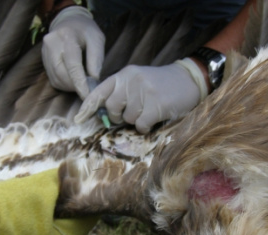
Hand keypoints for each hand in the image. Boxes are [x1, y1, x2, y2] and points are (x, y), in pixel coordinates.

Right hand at [42, 6, 104, 97]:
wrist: (68, 21)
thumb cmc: (86, 31)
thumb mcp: (97, 39)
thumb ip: (96, 58)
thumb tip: (93, 80)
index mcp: (67, 36)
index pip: (72, 64)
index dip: (80, 82)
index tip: (87, 95)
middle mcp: (52, 43)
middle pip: (61, 73)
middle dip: (75, 86)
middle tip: (87, 90)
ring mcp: (44, 52)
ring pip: (56, 78)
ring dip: (70, 87)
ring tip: (82, 85)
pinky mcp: (43, 60)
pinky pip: (53, 78)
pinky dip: (64, 84)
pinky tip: (73, 81)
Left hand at [75, 58, 208, 132]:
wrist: (189, 80)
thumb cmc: (160, 84)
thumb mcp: (137, 81)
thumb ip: (121, 93)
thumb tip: (105, 116)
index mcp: (124, 74)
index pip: (100, 91)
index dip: (87, 106)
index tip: (78, 118)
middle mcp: (131, 81)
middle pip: (112, 108)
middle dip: (120, 115)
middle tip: (134, 111)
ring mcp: (144, 92)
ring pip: (127, 118)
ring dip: (136, 120)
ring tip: (149, 109)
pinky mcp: (156, 105)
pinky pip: (140, 125)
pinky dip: (145, 126)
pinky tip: (155, 117)